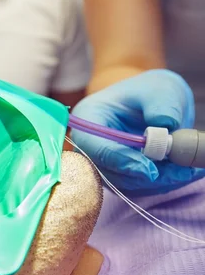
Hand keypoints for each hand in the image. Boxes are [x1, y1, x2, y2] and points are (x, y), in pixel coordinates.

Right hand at [71, 69, 204, 195]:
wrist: (150, 104)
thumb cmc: (150, 92)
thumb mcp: (159, 88)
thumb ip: (161, 104)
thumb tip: (165, 124)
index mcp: (88, 119)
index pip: (95, 146)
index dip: (120, 160)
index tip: (151, 169)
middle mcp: (89, 145)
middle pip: (108, 171)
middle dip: (144, 176)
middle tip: (180, 172)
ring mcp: (101, 163)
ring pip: (124, 183)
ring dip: (156, 182)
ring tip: (187, 170)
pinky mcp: (117, 175)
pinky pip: (136, 187)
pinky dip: (160, 184)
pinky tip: (182, 172)